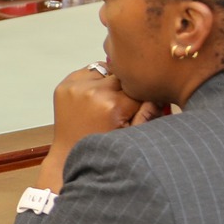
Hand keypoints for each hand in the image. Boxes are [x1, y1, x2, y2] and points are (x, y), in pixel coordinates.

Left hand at [35, 65, 155, 191]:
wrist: (70, 153)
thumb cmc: (101, 146)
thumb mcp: (131, 135)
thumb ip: (149, 114)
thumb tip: (159, 95)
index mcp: (113, 105)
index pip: (139, 89)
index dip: (142, 98)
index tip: (139, 106)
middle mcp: (93, 92)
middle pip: (122, 77)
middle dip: (125, 89)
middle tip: (121, 106)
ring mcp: (76, 87)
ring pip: (105, 71)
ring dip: (109, 82)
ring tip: (106, 102)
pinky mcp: (64, 86)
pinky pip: (87, 71)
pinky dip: (93, 80)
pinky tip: (93, 98)